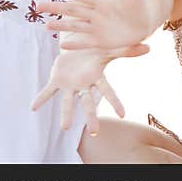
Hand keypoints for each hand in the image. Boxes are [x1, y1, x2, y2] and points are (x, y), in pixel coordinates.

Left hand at [30, 44, 148, 135]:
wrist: (75, 48)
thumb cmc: (94, 51)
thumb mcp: (108, 49)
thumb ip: (126, 50)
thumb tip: (148, 47)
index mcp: (96, 78)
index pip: (107, 92)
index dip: (115, 102)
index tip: (123, 115)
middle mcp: (84, 86)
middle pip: (88, 103)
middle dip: (90, 117)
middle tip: (94, 133)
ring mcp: (70, 85)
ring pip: (68, 102)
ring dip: (66, 114)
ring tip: (65, 128)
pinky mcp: (57, 81)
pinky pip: (48, 91)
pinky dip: (41, 99)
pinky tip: (33, 107)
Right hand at [37, 0, 154, 49]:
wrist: (146, 18)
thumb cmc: (140, 1)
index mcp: (101, 0)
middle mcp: (95, 13)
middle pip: (72, 10)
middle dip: (55, 7)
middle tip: (38, 5)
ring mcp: (98, 27)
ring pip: (76, 26)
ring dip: (61, 25)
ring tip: (45, 25)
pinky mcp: (103, 40)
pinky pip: (86, 42)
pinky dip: (76, 44)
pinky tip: (63, 46)